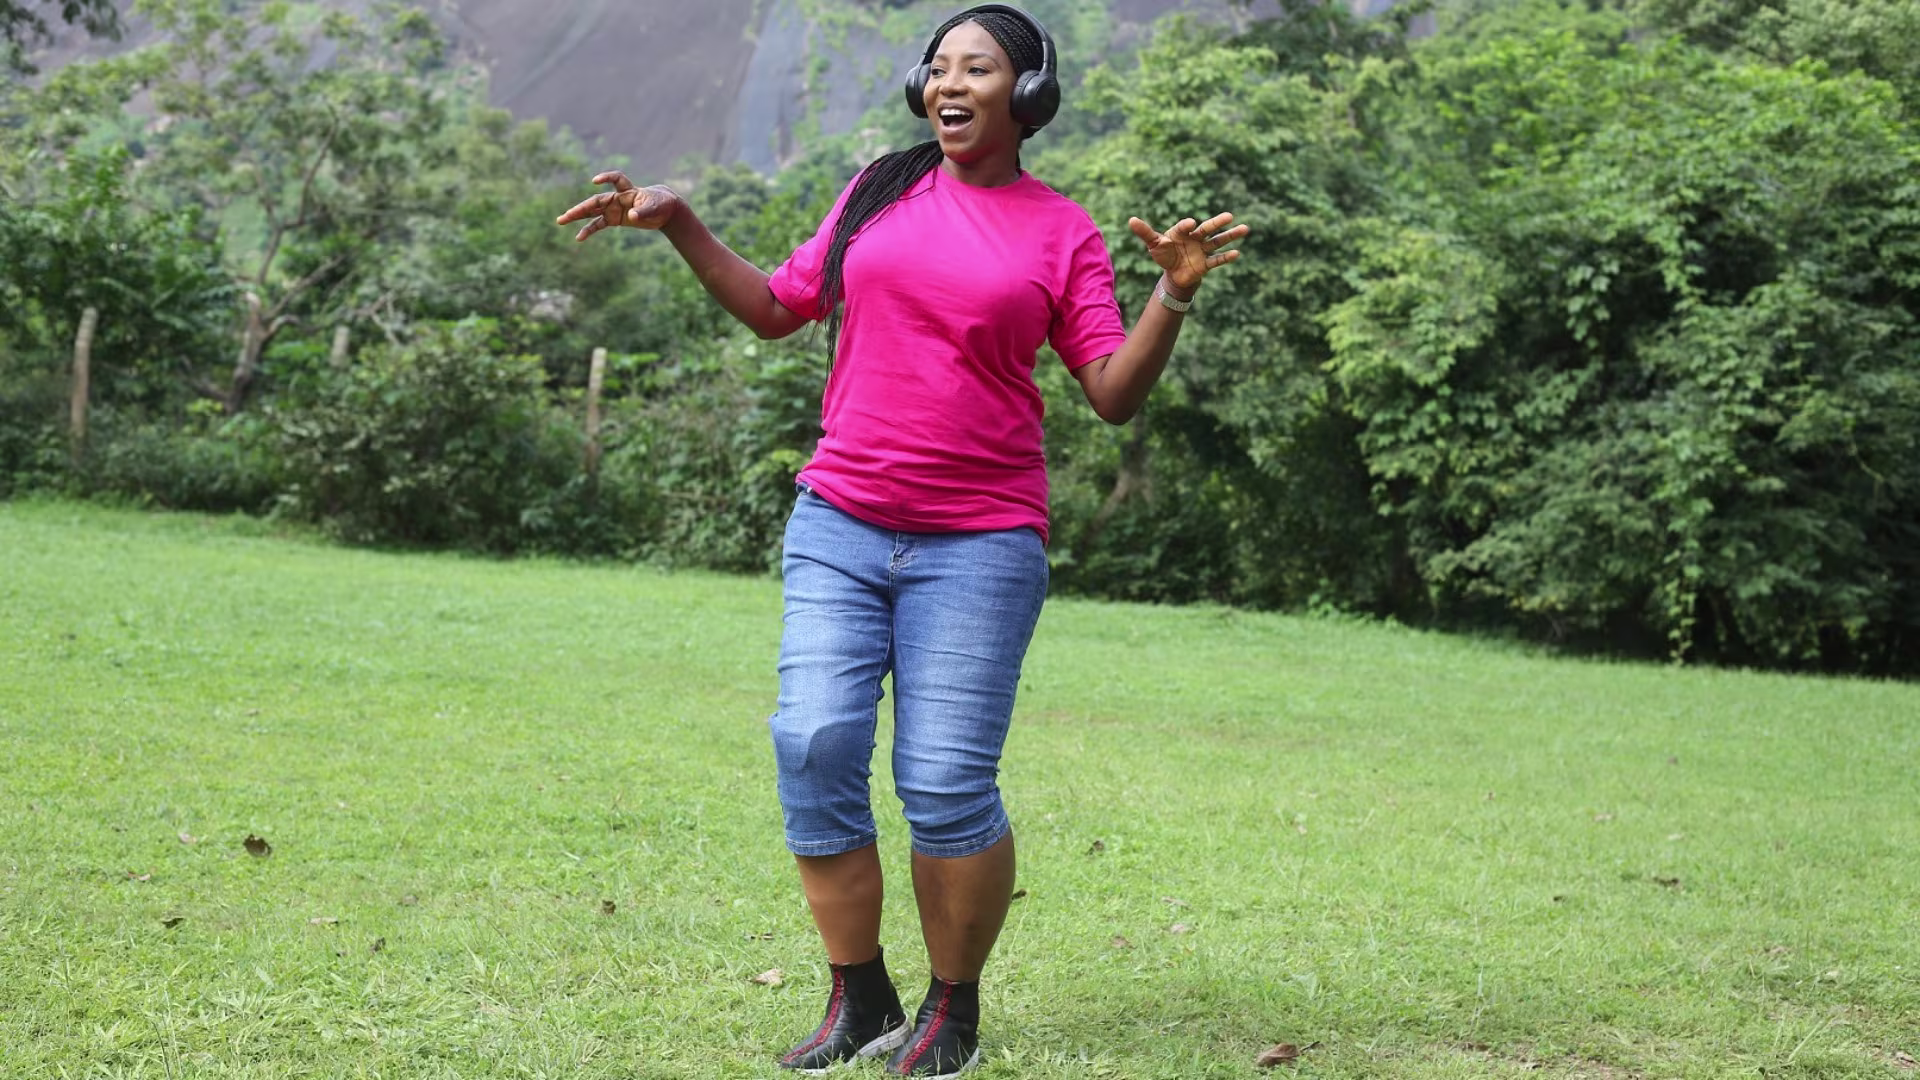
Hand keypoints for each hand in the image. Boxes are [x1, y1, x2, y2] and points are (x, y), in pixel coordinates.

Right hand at [555, 171, 680, 240]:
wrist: (664, 210)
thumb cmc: (660, 204)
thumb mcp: (655, 207)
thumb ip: (643, 211)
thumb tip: (632, 216)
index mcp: (628, 191)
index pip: (616, 179)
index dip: (606, 178)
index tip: (594, 182)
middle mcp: (617, 198)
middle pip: (596, 201)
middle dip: (581, 208)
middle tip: (566, 215)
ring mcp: (614, 208)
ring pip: (592, 212)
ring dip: (577, 216)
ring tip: (561, 221)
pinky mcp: (614, 219)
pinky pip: (598, 224)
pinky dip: (589, 230)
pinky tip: (579, 237)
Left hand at [1127, 212, 1248, 293]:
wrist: (1174, 274)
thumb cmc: (1163, 255)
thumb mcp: (1153, 244)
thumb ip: (1145, 232)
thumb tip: (1131, 219)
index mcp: (1182, 232)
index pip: (1185, 226)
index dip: (1187, 225)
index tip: (1191, 224)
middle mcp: (1195, 238)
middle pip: (1208, 229)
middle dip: (1218, 223)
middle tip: (1230, 216)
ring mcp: (1202, 251)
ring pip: (1218, 242)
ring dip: (1230, 236)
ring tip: (1245, 228)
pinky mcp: (1206, 264)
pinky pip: (1217, 260)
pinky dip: (1226, 258)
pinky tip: (1237, 253)